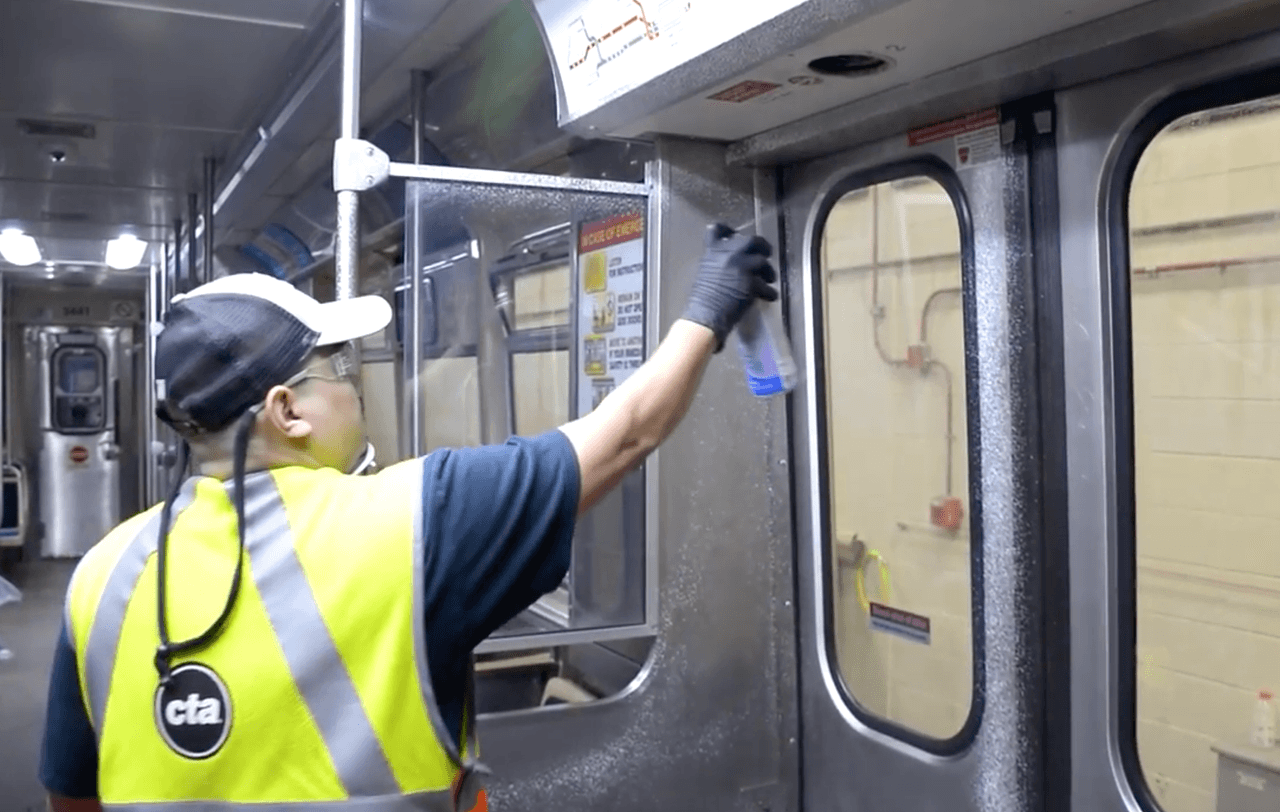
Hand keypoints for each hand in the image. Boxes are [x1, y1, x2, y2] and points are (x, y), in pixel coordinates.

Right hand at [681, 223, 777, 351]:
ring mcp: (741, 267)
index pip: (717, 230)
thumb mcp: (705, 273)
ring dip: (768, 271)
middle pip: (752, 240)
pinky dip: (769, 292)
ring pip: (763, 262)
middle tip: (766, 253)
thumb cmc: (701, 300)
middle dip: (762, 246)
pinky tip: (769, 296)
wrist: (705, 316)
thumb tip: (731, 263)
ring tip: (769, 280)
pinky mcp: (752, 283)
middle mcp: (728, 254)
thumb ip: (718, 263)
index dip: (728, 230)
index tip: (735, 234)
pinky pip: (767, 286)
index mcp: (713, 251)